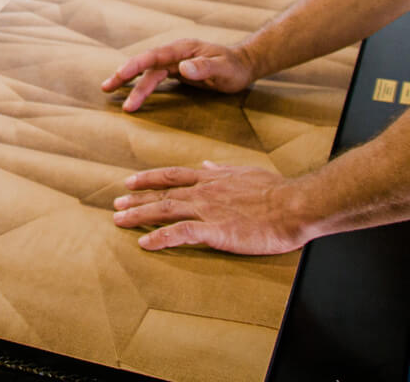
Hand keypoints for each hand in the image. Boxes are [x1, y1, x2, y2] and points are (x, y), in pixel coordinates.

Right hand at [100, 38, 257, 110]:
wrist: (243, 65)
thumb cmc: (235, 67)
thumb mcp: (225, 68)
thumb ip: (205, 67)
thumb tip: (182, 68)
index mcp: (183, 49)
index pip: (154, 56)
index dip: (136, 65)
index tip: (121, 75)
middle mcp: (175, 54)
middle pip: (145, 63)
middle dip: (125, 74)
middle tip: (106, 87)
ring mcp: (175, 62)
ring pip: (149, 72)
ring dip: (132, 84)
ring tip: (114, 95)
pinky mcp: (176, 71)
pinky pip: (155, 78)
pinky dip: (143, 85)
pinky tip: (133, 94)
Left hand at [111, 162, 310, 255]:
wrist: (294, 206)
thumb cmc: (276, 191)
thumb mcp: (246, 172)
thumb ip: (223, 170)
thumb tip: (207, 166)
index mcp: (212, 180)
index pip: (172, 176)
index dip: (149, 179)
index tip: (130, 181)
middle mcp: (204, 192)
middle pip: (162, 195)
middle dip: (136, 199)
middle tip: (115, 205)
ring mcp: (207, 211)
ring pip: (165, 211)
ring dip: (139, 216)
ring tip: (119, 221)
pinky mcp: (215, 231)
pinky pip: (181, 234)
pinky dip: (160, 238)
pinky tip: (145, 244)